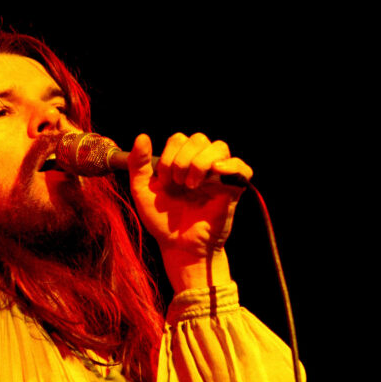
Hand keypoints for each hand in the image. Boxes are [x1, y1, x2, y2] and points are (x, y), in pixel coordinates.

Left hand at [127, 133, 252, 292]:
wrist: (177, 245)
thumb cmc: (161, 220)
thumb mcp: (141, 190)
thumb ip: (138, 163)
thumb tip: (142, 136)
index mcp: (180, 162)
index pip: (180, 138)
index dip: (169, 155)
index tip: (164, 180)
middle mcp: (200, 165)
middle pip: (199, 138)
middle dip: (182, 159)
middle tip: (177, 184)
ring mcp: (218, 176)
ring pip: (219, 147)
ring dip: (199, 163)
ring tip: (191, 186)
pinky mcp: (233, 189)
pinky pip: (243, 167)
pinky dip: (231, 165)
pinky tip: (216, 173)